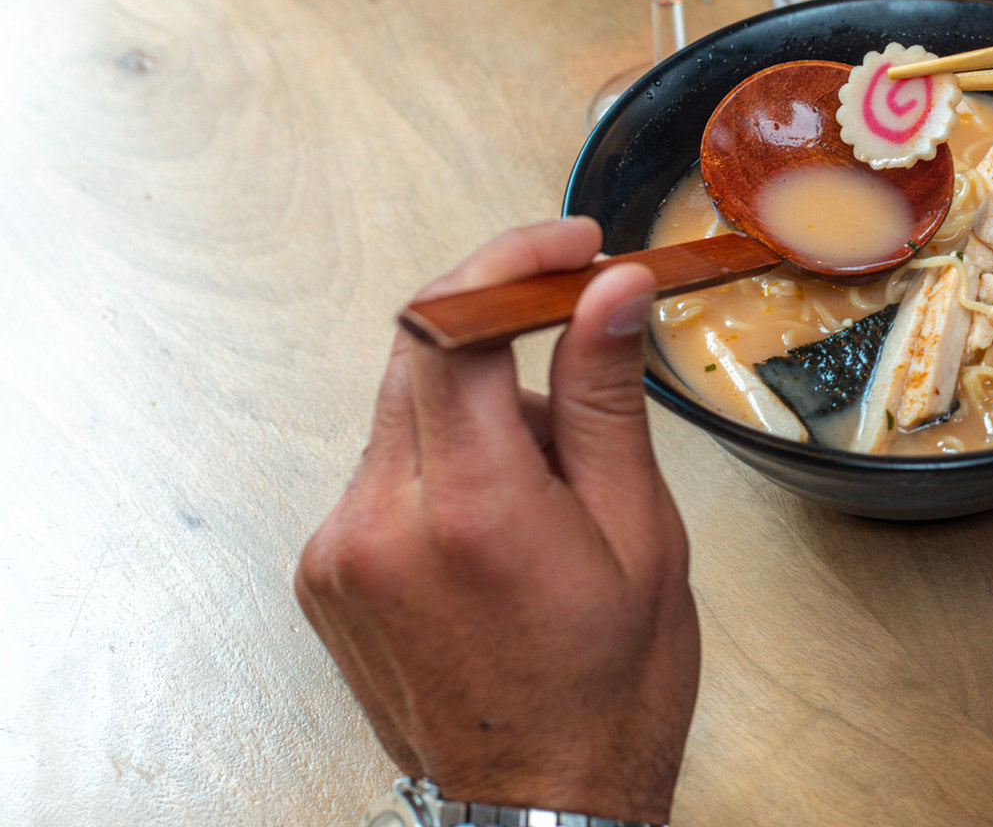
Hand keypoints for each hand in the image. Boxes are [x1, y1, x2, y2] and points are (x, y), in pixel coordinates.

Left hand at [295, 218, 697, 821]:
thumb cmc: (607, 690)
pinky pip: (386, 464)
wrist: (541, 805)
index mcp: (469, 510)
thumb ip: (604, 399)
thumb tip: (607, 293)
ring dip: (479, 402)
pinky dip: (448, 457)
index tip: (566, 247)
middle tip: (578, 325)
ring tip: (555, 482)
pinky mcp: (325, 567)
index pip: (451, 325)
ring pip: (406, 407)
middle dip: (503, 323)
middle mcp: (378, 523)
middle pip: (417, 352)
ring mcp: (339, 549)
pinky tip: (503, 518)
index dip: (509, 260)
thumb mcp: (641, 533)